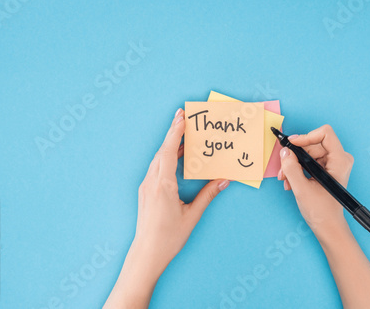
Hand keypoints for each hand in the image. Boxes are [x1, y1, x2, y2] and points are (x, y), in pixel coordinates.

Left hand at [104, 108, 228, 308]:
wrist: (146, 253)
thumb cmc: (168, 237)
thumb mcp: (192, 215)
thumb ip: (208, 195)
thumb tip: (224, 181)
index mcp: (163, 185)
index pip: (168, 151)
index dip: (175, 132)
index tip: (182, 116)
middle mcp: (151, 182)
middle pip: (162, 150)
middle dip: (173, 132)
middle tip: (183, 117)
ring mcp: (146, 186)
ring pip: (157, 158)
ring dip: (169, 144)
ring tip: (182, 134)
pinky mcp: (145, 192)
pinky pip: (155, 168)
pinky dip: (165, 157)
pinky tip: (174, 157)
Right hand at [277, 124, 353, 239]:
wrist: (328, 226)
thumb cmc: (322, 211)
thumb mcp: (301, 188)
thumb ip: (291, 168)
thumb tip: (284, 152)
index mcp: (340, 161)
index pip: (325, 133)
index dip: (306, 137)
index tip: (291, 145)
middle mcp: (339, 159)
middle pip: (313, 144)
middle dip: (296, 155)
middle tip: (283, 168)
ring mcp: (334, 164)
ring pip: (309, 152)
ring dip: (294, 164)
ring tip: (286, 179)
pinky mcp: (327, 169)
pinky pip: (309, 160)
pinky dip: (298, 169)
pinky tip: (291, 181)